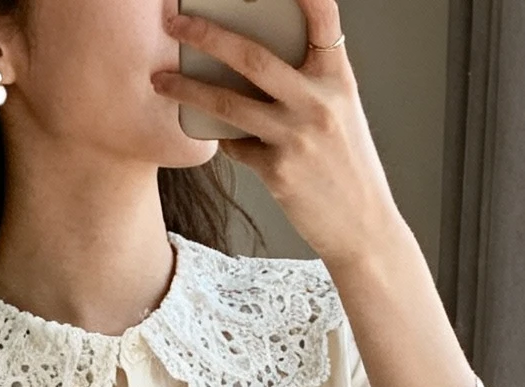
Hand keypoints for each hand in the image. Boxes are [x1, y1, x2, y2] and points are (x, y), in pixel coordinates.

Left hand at [154, 4, 398, 269]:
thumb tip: (253, 61)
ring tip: (160, 80)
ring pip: (229, 103)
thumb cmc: (348, 165)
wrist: (364, 227)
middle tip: (175, 24)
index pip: (324, 18)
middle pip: (253, 57)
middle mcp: (319, 102)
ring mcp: (297, 137)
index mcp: (338, 79)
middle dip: (207, 35)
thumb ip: (309, 83)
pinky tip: (213, 136)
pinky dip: (222, 138)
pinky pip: (235, 145)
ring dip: (187, 90)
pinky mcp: (278, 171)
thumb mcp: (341, 112)